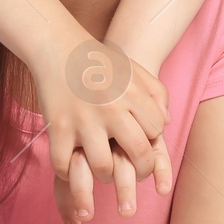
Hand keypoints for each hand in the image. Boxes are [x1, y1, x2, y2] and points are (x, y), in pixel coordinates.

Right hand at [36, 43, 173, 219]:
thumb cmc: (99, 62)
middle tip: (136, 173)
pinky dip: (67, 173)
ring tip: (104, 171)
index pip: (156, 131)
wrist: (58, 47)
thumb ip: (156, 93)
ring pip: (103, 168)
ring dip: (106, 176)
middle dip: (142, 170)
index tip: (145, 143)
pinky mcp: (57, 128)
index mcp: (132, 94)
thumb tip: (165, 124)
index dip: (153, 140)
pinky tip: (71, 166)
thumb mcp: (134, 70)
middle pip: (138, 153)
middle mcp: (110, 108)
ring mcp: (83, 120)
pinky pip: (64, 165)